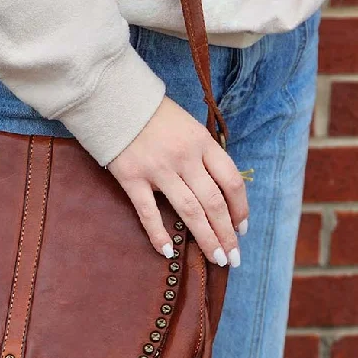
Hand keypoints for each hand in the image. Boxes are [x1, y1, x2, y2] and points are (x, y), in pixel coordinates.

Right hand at [107, 96, 248, 266]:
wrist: (114, 98)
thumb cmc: (154, 114)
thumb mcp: (188, 125)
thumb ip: (202, 153)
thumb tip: (218, 188)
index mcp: (202, 142)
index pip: (230, 181)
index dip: (240, 208)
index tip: (242, 229)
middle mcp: (185, 157)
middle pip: (213, 202)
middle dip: (227, 234)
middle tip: (233, 257)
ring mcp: (158, 168)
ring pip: (189, 211)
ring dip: (206, 238)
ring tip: (216, 258)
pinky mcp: (132, 177)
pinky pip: (148, 212)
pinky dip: (158, 234)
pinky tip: (167, 252)